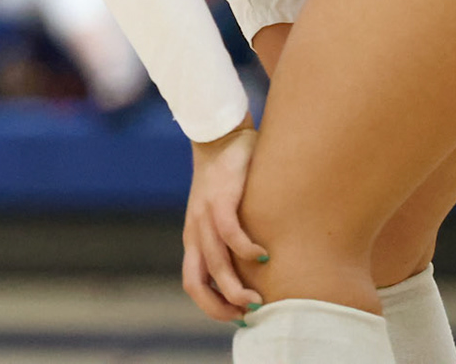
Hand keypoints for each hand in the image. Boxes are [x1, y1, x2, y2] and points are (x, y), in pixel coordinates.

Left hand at [182, 121, 267, 322]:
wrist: (220, 138)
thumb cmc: (229, 182)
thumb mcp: (225, 217)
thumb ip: (234, 243)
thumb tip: (263, 275)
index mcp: (195, 240)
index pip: (193, 284)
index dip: (212, 307)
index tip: (238, 317)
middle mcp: (195, 232)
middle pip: (197, 282)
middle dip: (222, 305)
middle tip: (250, 313)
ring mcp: (204, 215)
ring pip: (215, 262)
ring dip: (235, 286)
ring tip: (257, 298)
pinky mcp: (219, 197)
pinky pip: (228, 231)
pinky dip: (245, 248)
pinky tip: (262, 254)